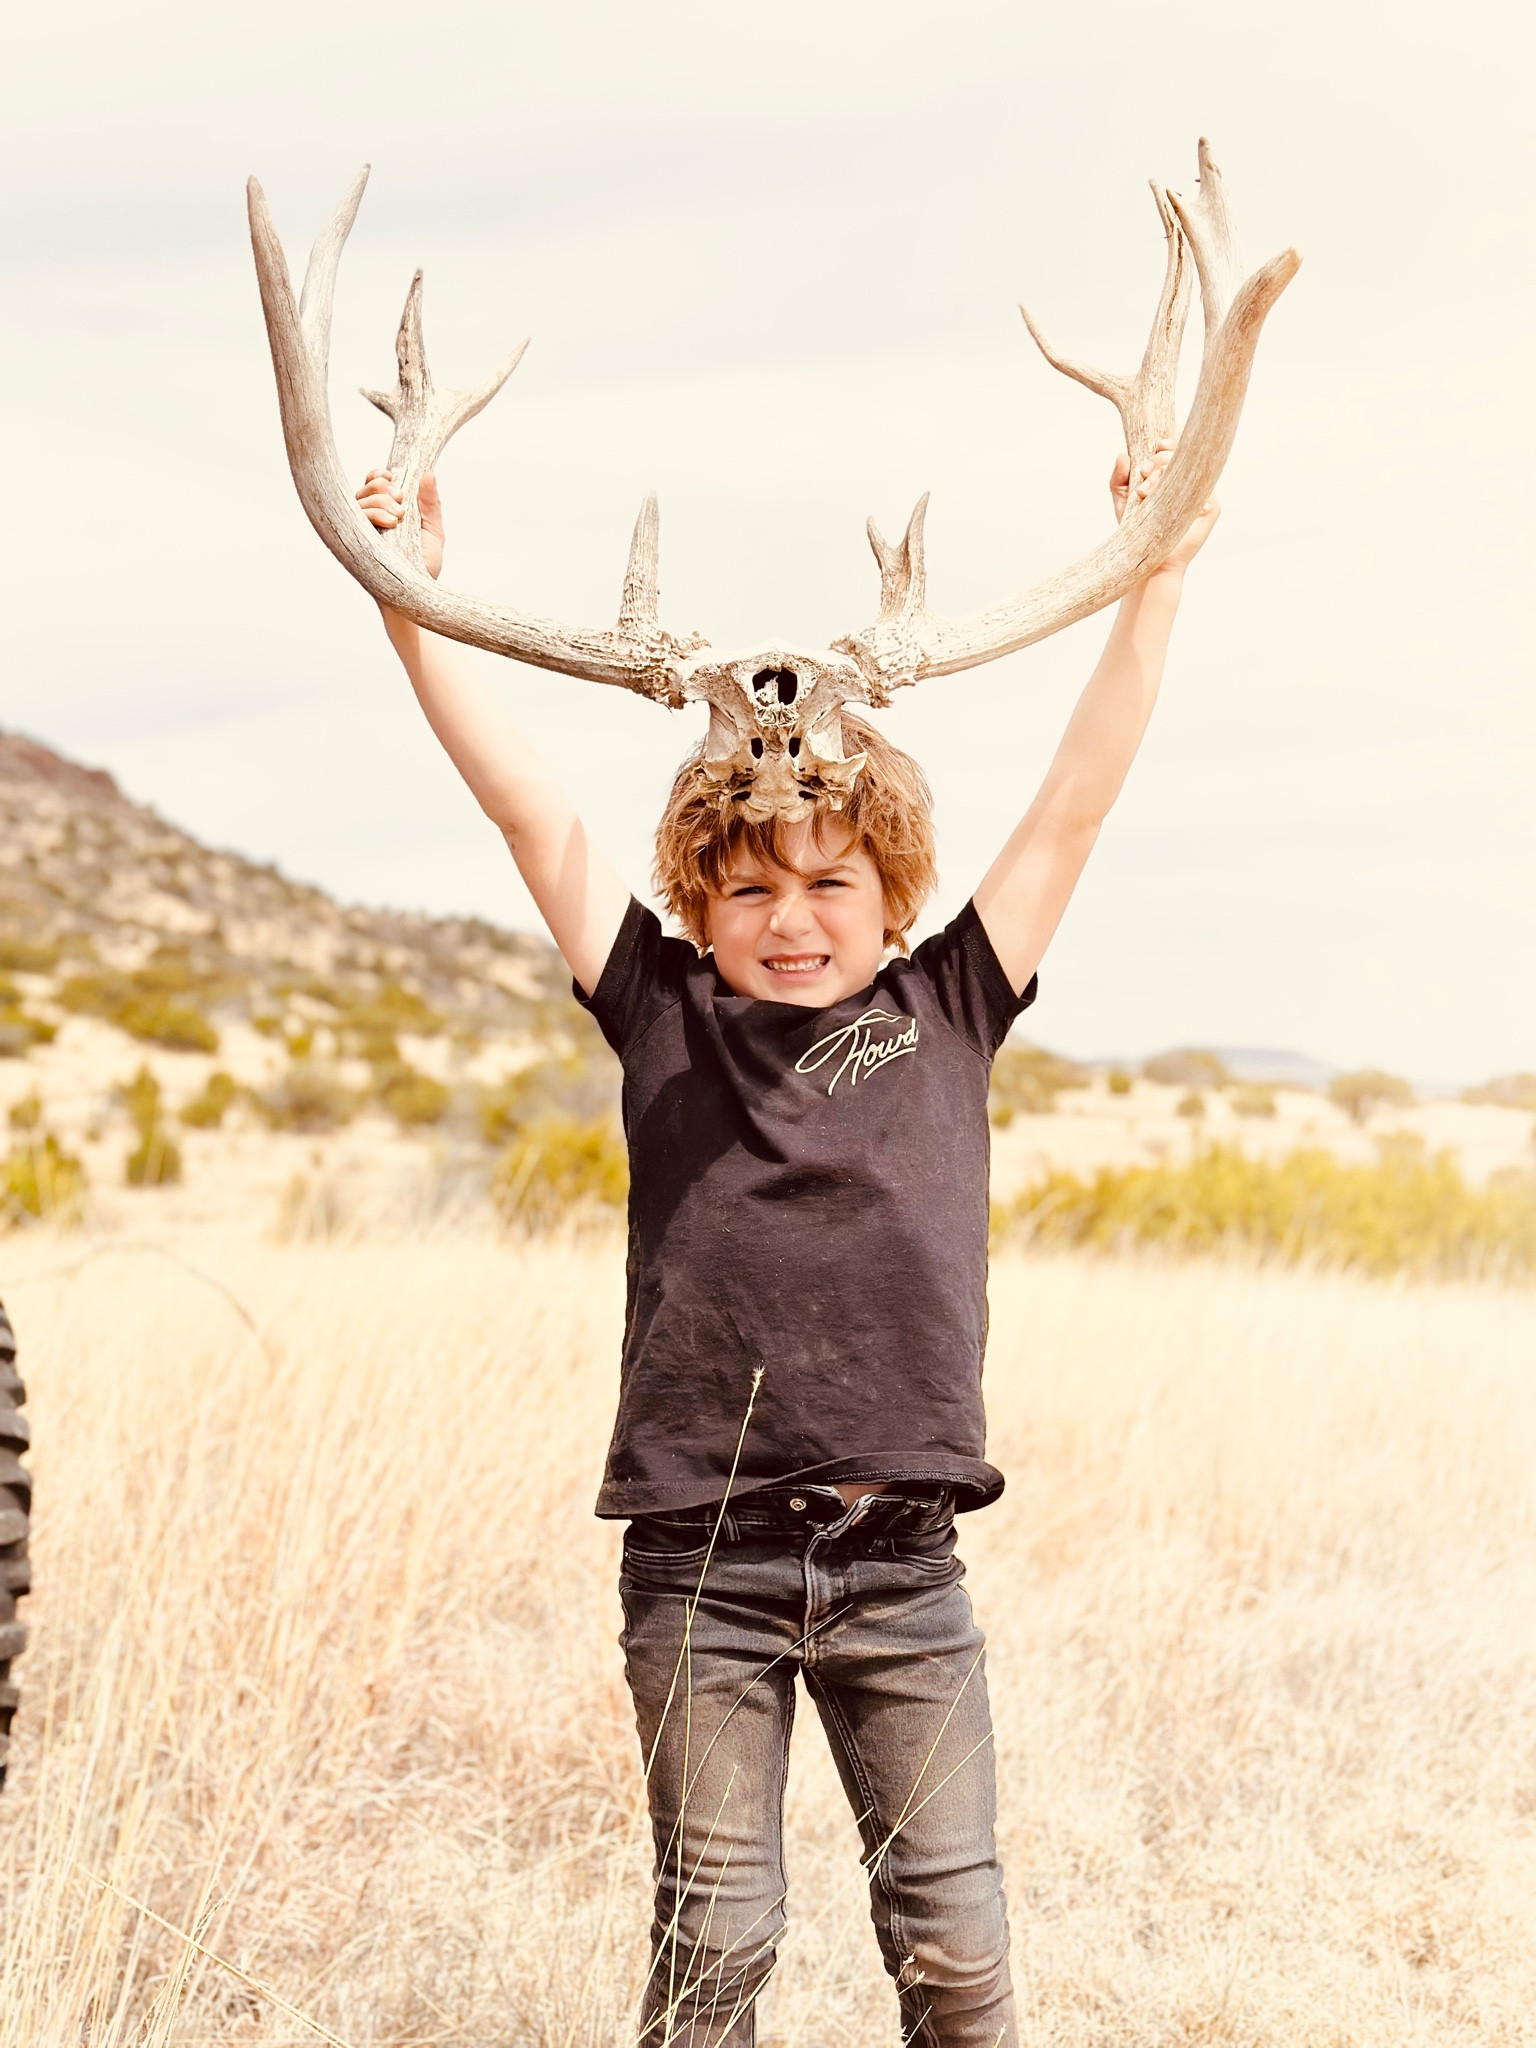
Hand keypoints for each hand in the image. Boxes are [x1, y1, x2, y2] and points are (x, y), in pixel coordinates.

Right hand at [355, 469, 445, 579]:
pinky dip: (371, 515)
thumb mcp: (432, 531)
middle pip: (364, 490)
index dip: (379, 476)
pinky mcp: (357, 545)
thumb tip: (429, 474)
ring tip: (398, 517)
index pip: (373, 485)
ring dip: (379, 502)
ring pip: (358, 503)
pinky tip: (390, 523)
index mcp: (386, 512)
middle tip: (400, 499)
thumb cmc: (424, 566)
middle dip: (381, 487)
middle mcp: (370, 521)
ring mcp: (362, 533)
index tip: (391, 476)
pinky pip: (354, 521)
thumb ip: (430, 504)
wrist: (418, 595)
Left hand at [1109, 439, 1218, 573]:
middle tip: (1145, 473)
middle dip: (1162, 459)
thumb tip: (1122, 455)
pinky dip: (1189, 486)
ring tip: (1146, 490)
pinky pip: (1205, 487)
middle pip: (1186, 455)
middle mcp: (1189, 481)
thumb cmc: (1136, 530)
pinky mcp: (1211, 508)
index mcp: (1173, 475)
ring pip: (1195, 468)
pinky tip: (1172, 492)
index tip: (1155, 446)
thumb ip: (1118, 479)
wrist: (1149, 561)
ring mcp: (1201, 494)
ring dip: (1170, 471)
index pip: (1178, 449)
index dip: (1170, 442)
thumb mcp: (1122, 501)